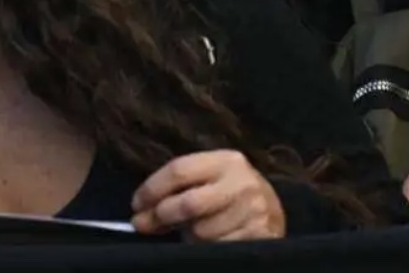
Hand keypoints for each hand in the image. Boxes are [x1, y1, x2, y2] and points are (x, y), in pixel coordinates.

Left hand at [130, 150, 284, 241]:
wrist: (273, 210)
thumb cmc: (229, 193)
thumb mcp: (209, 180)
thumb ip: (178, 189)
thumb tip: (140, 214)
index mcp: (226, 161)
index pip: (180, 170)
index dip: (152, 188)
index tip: (136, 204)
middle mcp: (242, 182)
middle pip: (188, 203)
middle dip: (161, 216)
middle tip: (145, 224)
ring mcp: (253, 210)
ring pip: (201, 232)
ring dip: (187, 235)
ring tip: (192, 229)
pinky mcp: (259, 235)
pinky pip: (217, 248)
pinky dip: (206, 248)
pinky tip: (210, 240)